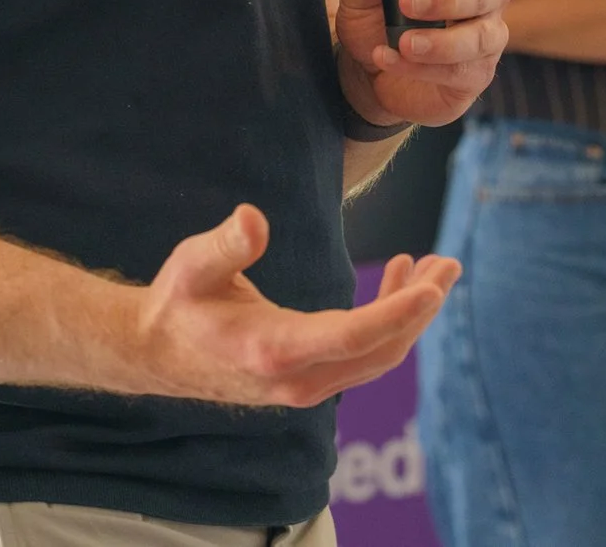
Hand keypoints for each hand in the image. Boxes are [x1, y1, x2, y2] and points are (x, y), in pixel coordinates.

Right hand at [135, 204, 457, 406]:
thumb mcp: (193, 265)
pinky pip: (364, 356)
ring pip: (377, 357)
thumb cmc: (178, 302)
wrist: (157, 354)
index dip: (397, 313)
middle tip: (449, 264)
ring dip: (410, 315)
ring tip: (432, 267)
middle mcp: (298, 378)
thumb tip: (252, 218)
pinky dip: (388, 322)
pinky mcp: (310, 381)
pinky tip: (396, 284)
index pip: (352, 337)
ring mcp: (306, 386)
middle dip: (421, 310)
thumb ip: (226, 245)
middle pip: (380, 351)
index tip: (434, 287)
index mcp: (273, 349)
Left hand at [334, 0, 510, 127]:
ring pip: (480, 36)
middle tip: (407, 2)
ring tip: (403, 43)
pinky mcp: (477, 73)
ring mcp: (485, 36)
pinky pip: (462, 71)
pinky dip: (424, 68)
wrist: (371, 75)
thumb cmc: (377, 23)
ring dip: (440, 41)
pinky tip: (393, 61)